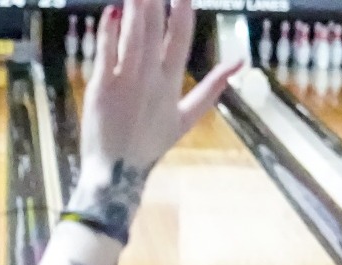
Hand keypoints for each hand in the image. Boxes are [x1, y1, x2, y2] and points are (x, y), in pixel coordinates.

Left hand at [70, 0, 240, 217]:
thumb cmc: (150, 144)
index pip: (179, 39)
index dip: (182, 12)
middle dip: (156, 2)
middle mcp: (150, 79)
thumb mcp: (187, 117)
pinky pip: (105, 55)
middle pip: (154, 32)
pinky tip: (110, 13)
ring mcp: (125, 82)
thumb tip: (240, 63)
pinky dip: (107, 33)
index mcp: (170, 83)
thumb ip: (213, 88)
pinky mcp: (101, 88)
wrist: (117, 171)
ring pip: (131, 38)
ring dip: (135, 10)